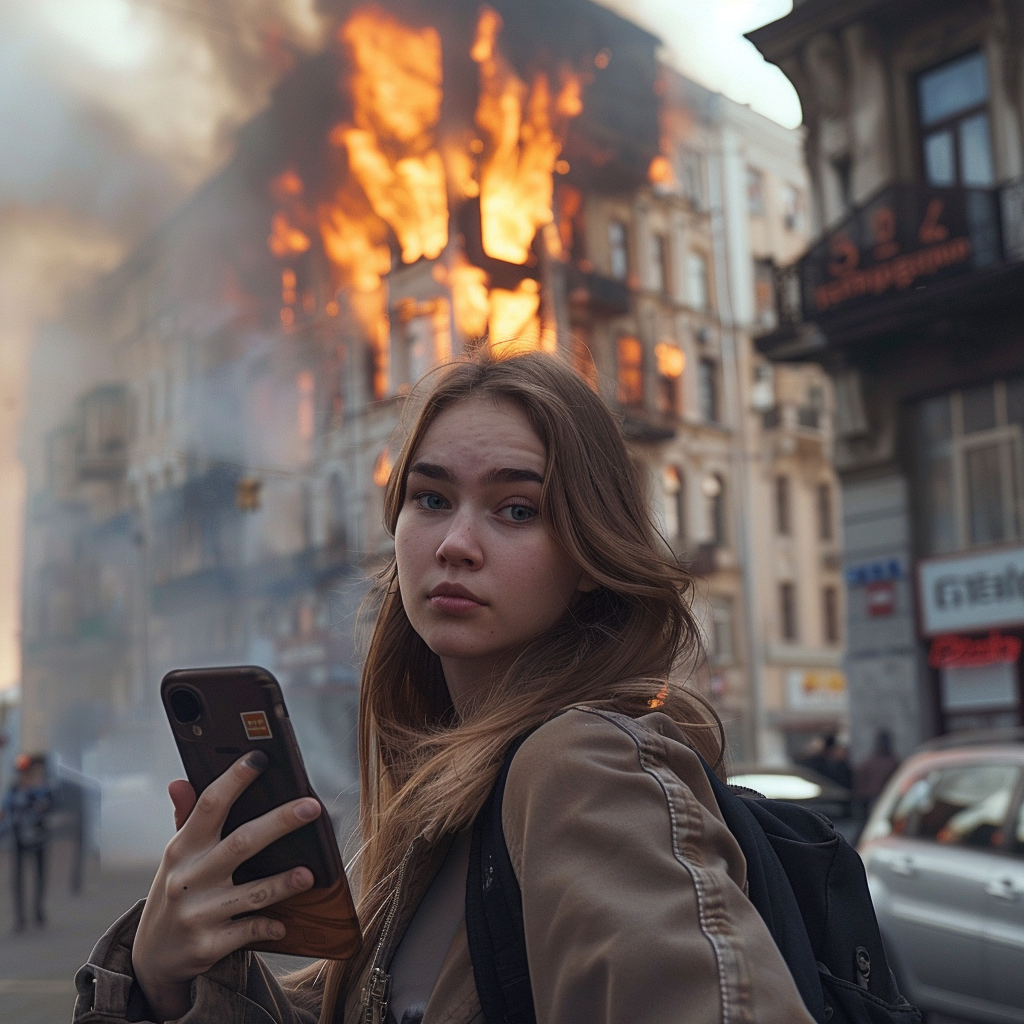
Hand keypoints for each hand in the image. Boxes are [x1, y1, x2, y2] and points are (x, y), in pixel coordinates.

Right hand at [132, 752, 320, 1020]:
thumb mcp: (175, 857)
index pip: (209, 805)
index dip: (235, 779)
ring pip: (251, 892)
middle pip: (241, 843)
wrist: (152, 958)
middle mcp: (188, 878)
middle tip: (313, 807)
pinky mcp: (208, 945)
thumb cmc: (177, 891)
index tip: (261, 758)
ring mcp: (197, 913)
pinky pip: (248, 931)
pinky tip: (284, 924)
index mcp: (182, 848)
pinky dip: (269, 927)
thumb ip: (185, 818)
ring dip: (283, 883)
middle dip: (280, 822)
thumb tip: (180, 781)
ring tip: (310, 874)